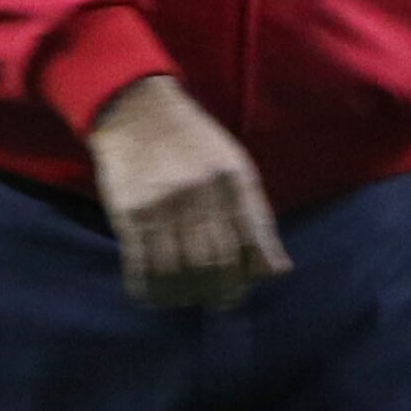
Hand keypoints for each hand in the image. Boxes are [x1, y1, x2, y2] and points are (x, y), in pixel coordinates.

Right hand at [83, 77, 288, 310]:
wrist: (137, 111)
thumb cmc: (193, 143)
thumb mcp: (235, 167)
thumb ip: (257, 217)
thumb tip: (279, 270)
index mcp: (232, 181)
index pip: (252, 244)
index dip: (249, 275)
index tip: (242, 288)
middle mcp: (200, 194)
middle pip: (215, 263)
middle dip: (219, 291)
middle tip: (216, 299)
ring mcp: (163, 206)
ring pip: (179, 271)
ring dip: (184, 295)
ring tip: (186, 299)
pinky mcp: (131, 214)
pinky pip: (142, 266)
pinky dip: (150, 289)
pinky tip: (154, 296)